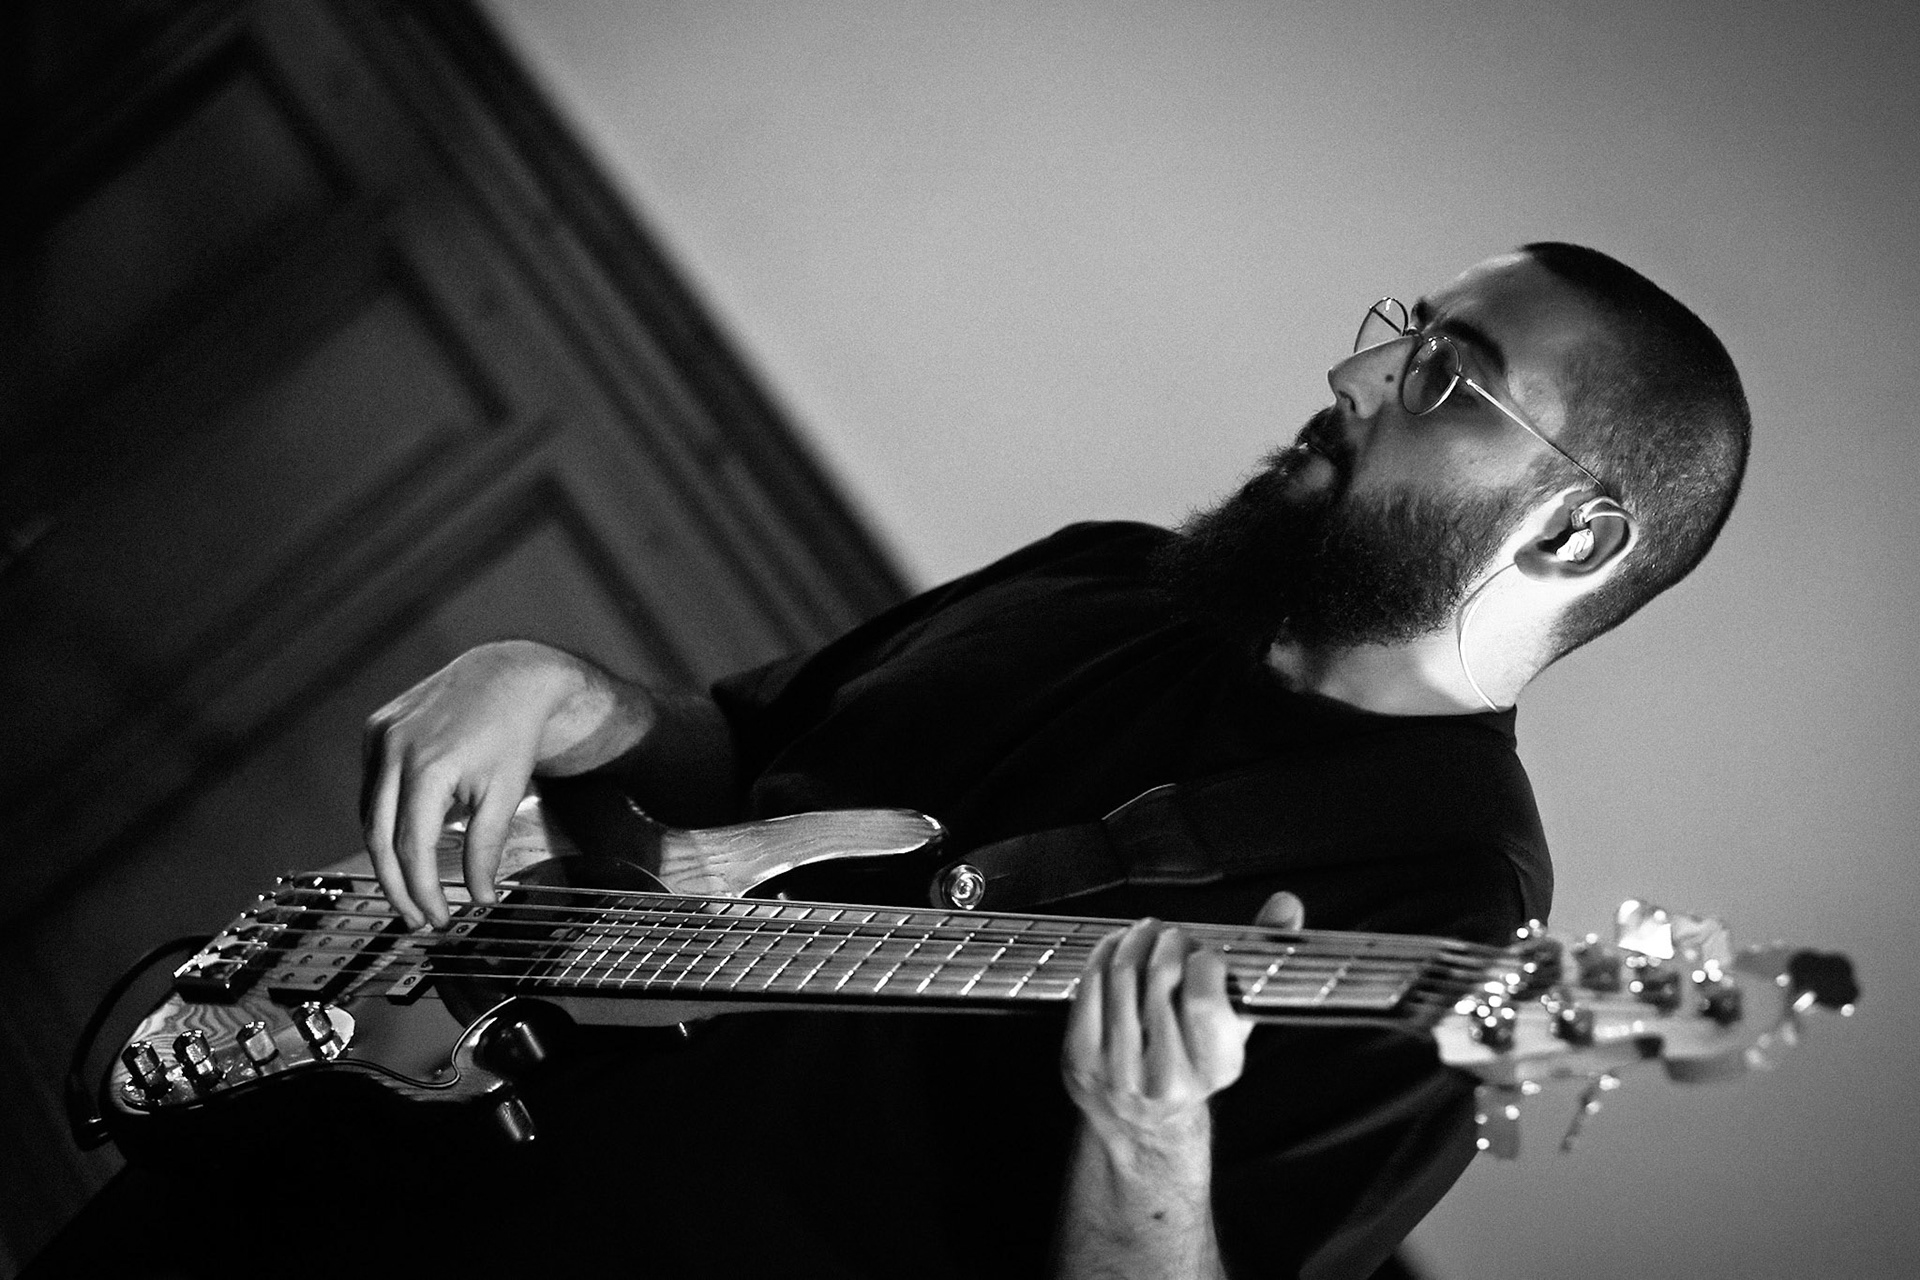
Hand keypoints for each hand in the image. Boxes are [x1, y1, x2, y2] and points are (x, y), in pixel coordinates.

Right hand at [361, 640, 622, 927]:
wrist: (507, 675)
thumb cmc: (512, 733)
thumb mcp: (505, 794)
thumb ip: (486, 849)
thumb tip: (479, 898)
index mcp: (427, 767)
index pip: (412, 848)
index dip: (422, 890)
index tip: (438, 918)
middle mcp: (393, 749)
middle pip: (379, 838)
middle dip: (397, 886)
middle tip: (417, 918)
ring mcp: (379, 736)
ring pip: (369, 815)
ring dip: (386, 857)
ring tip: (410, 890)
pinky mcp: (375, 729)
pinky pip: (371, 788)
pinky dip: (382, 820)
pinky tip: (402, 844)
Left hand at [1062, 920, 1251, 1161]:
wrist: (1146, 1124)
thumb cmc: (1196, 1060)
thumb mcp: (1237, 1021)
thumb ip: (1263, 960)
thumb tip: (1285, 905)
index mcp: (1214, 1068)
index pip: (1203, 998)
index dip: (1203, 961)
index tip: (1204, 955)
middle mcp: (1167, 1078)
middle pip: (1160, 978)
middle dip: (1169, 941)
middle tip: (1174, 935)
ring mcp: (1118, 1072)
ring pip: (1122, 976)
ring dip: (1136, 940)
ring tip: (1147, 933)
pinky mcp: (1081, 1060)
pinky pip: (1089, 988)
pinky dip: (1103, 954)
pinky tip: (1117, 946)